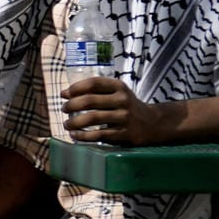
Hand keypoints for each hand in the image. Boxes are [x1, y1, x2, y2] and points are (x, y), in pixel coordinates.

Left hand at [63, 77, 181, 146]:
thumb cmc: (127, 106)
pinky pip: (99, 135)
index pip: (94, 83)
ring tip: (67, 124)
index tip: (64, 94)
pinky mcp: (125, 133)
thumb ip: (95, 91)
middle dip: (72, 105)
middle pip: (90, 100)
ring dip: (75, 122)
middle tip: (64, 109)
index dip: (76, 88)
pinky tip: (75, 135)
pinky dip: (83, 136)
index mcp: (119, 87)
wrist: (153, 123)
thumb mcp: (117, 93)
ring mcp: (124, 117)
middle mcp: (123, 100)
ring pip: (93, 118)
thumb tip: (65, 94)